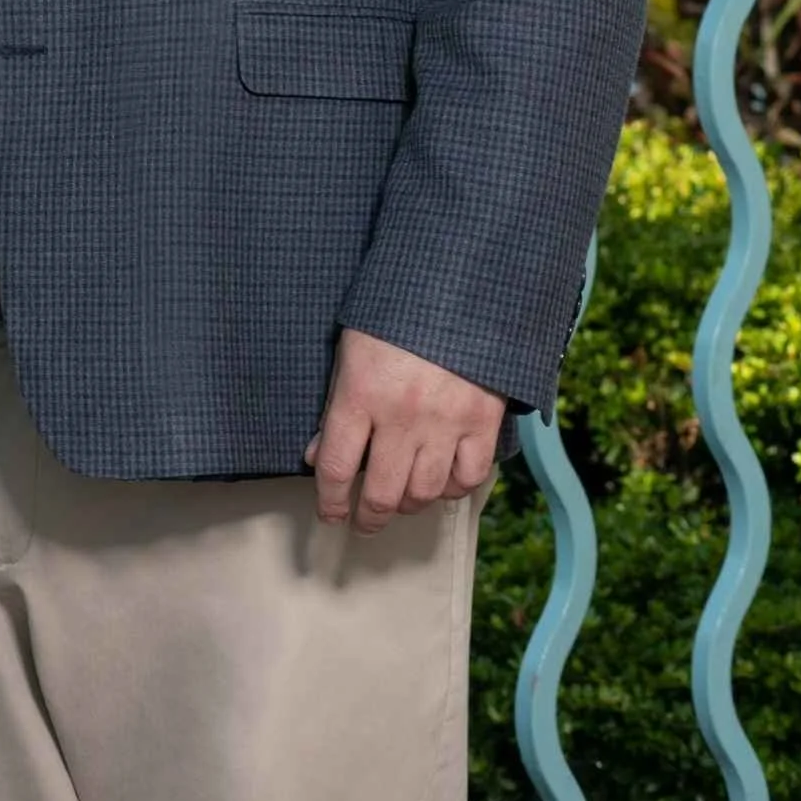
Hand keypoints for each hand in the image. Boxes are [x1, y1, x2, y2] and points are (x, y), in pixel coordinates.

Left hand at [303, 328, 502, 533]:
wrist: (457, 280)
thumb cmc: (395, 311)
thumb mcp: (351, 348)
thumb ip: (336, 405)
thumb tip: (317, 455)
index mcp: (360, 392)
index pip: (337, 467)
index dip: (330, 501)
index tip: (330, 513)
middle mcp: (401, 416)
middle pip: (382, 492)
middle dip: (368, 516)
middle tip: (364, 520)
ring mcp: (445, 421)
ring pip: (424, 493)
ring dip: (408, 504)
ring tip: (400, 499)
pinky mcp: (482, 420)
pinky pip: (468, 477)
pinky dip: (453, 488)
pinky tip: (442, 481)